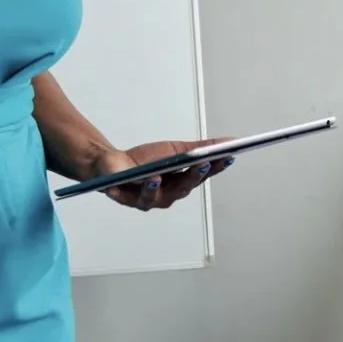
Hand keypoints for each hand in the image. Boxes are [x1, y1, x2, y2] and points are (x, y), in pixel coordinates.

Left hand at [96, 139, 232, 209]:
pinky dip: (122, 193)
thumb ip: (199, 148)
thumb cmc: (146, 160)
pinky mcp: (126, 199)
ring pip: (154, 196)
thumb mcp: (174, 150)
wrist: (114, 164)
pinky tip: (118, 187)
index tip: (228, 156)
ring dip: (155, 187)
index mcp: (181, 182)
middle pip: (183, 187)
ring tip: (156, 177)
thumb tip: (228, 141)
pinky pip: (125, 197)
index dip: (216, 167)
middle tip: (203, 163)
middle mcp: (168, 195)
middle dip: (193, 176)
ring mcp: (148, 199)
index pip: (203, 175)